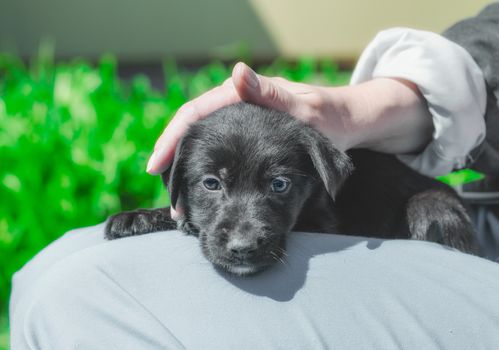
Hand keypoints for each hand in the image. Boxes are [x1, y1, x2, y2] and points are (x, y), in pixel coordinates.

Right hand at [146, 62, 431, 219]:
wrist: (347, 125)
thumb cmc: (330, 117)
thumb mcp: (304, 107)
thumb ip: (271, 94)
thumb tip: (237, 73)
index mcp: (242, 95)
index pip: (196, 112)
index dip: (173, 138)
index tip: (156, 165)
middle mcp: (237, 106)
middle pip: (193, 128)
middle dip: (172, 156)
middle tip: (161, 188)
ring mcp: (241, 123)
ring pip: (203, 142)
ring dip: (187, 167)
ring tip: (177, 197)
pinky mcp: (248, 139)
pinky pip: (219, 152)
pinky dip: (207, 171)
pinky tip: (202, 190)